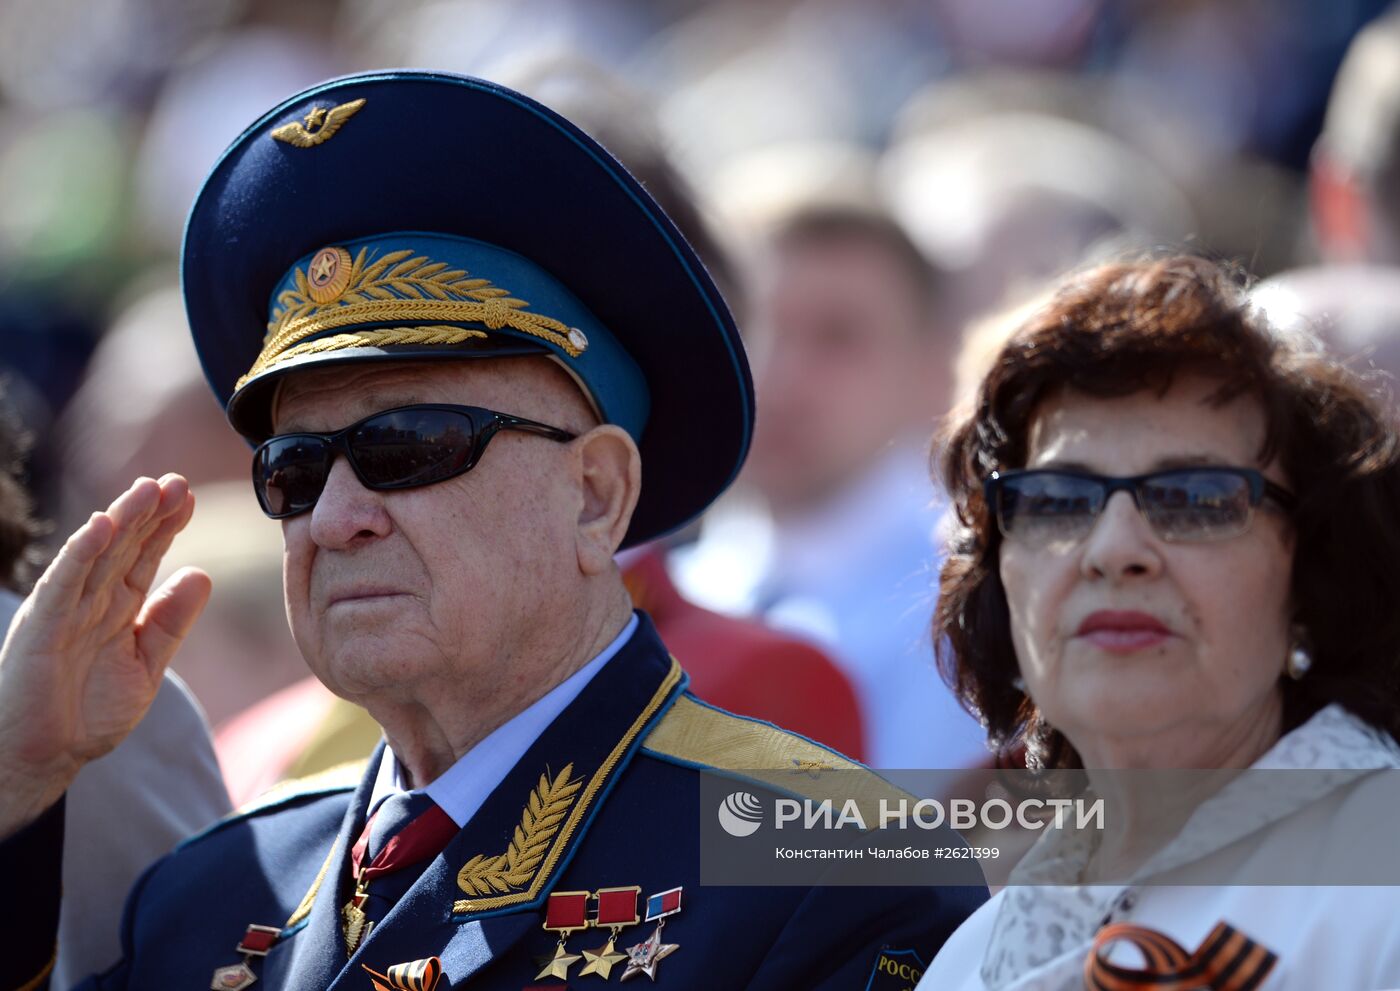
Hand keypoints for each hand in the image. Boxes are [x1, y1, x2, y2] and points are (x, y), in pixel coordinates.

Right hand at [0, 475, 210, 837]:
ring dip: (122, 519)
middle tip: (176, 482)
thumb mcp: (148, 663)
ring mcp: (66, 609)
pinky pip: (65, 582)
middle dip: (149, 513)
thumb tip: (201, 574)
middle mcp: (91, 600)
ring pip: (97, 555)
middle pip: (124, 546)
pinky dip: (82, 553)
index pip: (144, 556)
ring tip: (147, 488)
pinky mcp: (43, 625)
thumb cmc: (90, 712)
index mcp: (117, 607)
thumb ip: (171, 620)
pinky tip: (102, 526)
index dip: (165, 527)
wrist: (46, 756)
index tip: (189, 498)